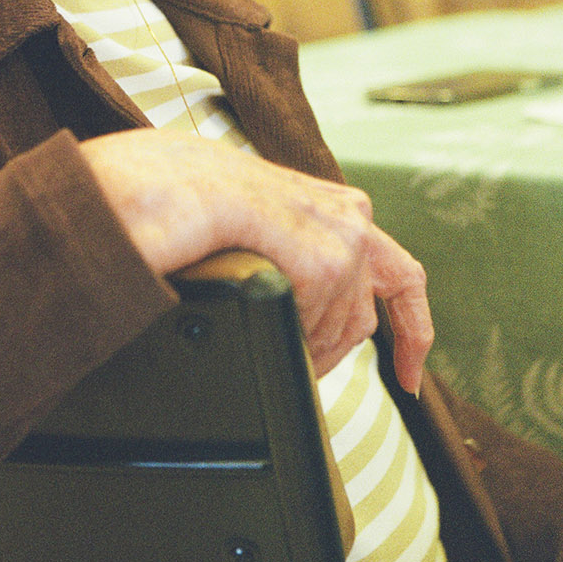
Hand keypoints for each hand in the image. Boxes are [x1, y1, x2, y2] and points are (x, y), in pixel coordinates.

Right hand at [80, 130, 432, 389]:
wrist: (150, 184)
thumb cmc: (184, 203)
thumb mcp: (251, 227)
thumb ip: (288, 253)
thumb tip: (295, 305)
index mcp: (332, 205)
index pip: (401, 275)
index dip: (412, 331)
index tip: (409, 378)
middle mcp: (347, 215)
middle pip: (366, 314)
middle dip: (334, 352)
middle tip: (299, 373)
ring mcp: (341, 235)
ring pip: (344, 328)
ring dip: (308, 351)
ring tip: (262, 342)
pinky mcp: (324, 258)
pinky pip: (319, 326)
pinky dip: (292, 340)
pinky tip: (262, 327)